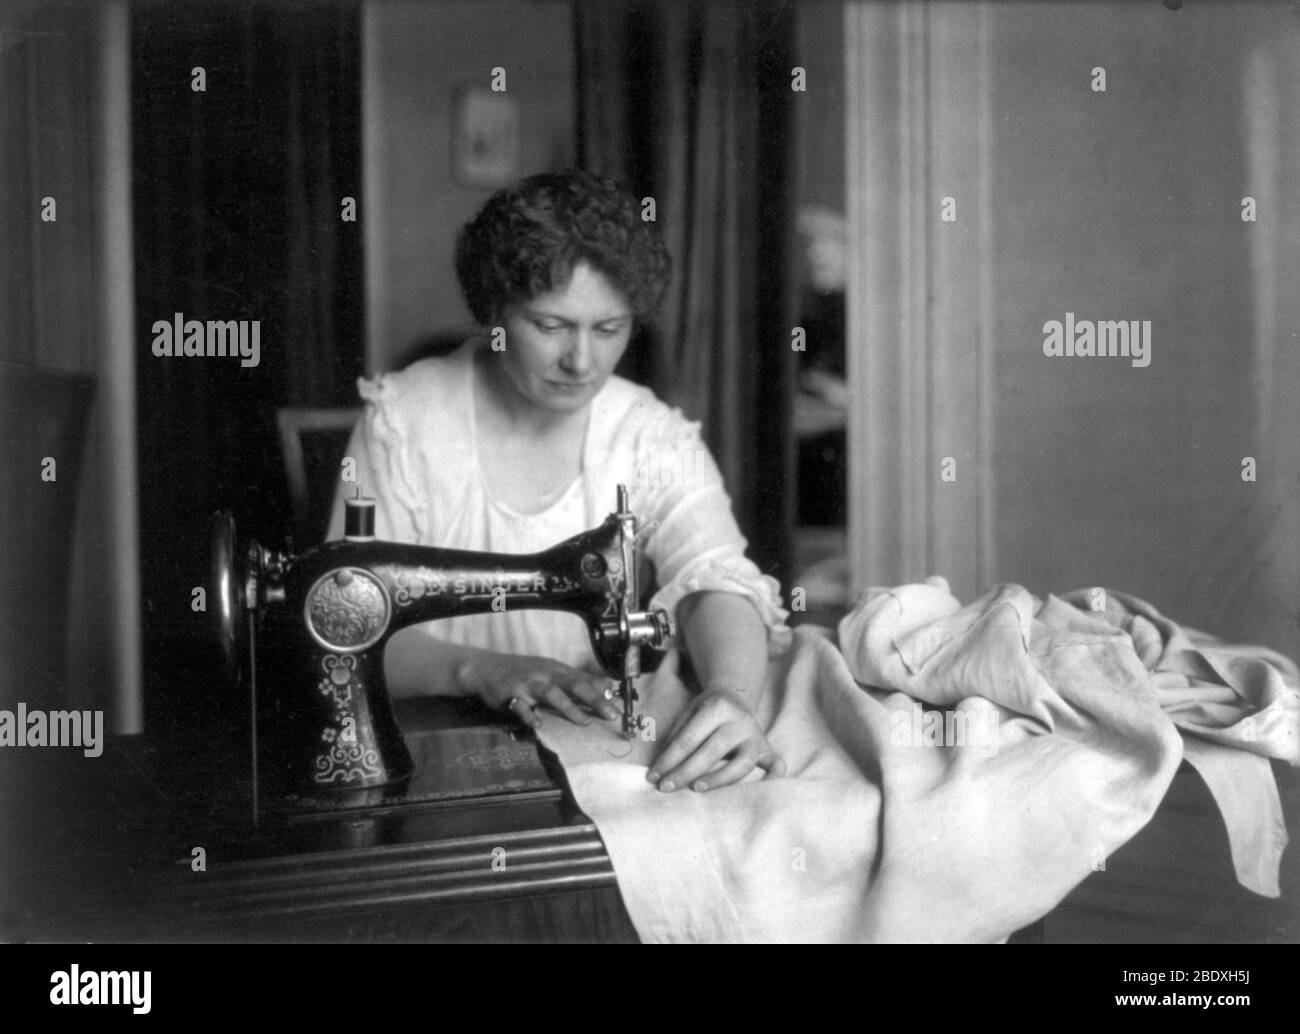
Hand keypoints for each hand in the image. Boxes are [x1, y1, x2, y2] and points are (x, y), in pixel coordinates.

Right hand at [458, 652, 620, 728]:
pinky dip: (530, 715)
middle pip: (575, 685)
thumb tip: (605, 688)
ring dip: (569, 707)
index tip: (621, 707)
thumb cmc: (523, 672)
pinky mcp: (510, 694)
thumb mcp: (550, 672)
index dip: (604, 694)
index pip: (586, 680)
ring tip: (583, 721)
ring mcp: (529, 683)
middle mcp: (546, 674)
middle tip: (611, 715)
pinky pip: (521, 706)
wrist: (486, 668)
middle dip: (594, 699)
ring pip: (552, 693)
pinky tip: (538, 725)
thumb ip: (574, 681)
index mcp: (558, 670)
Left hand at [646, 687, 785, 792]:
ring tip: (696, 788)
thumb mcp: (688, 712)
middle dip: (685, 772)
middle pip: (712, 752)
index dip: (668, 759)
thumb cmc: (706, 710)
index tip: (653, 777)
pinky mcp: (766, 748)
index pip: (688, 739)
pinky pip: (775, 764)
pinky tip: (762, 791)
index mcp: (717, 708)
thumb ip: (677, 737)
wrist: (734, 697)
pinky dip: (774, 778)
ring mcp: (756, 736)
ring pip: (742, 764)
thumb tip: (662, 768)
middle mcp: (740, 722)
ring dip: (719, 779)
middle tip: (666, 787)